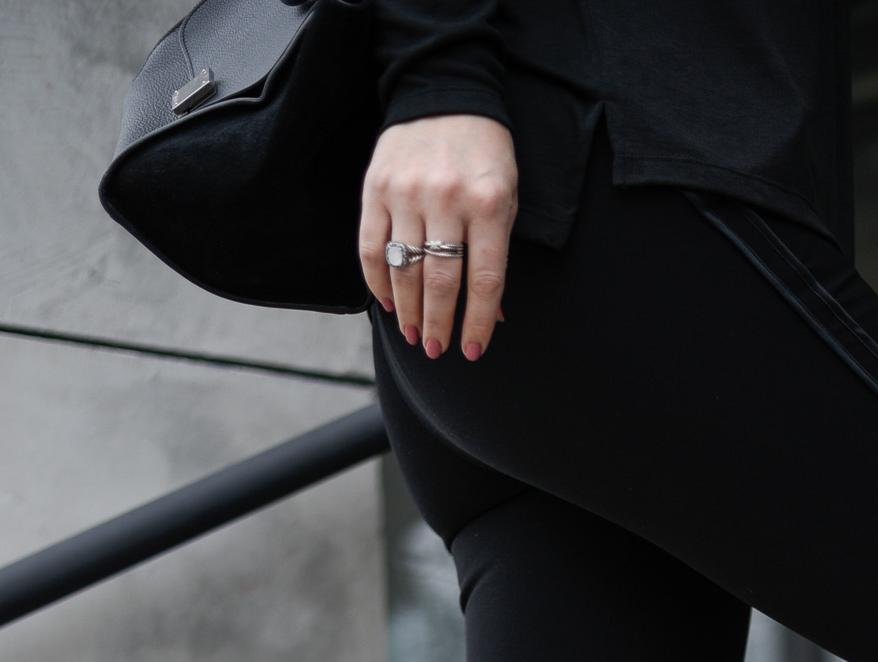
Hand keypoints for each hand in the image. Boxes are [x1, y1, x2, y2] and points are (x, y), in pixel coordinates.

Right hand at [359, 115, 517, 360]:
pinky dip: (378, 282)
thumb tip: (492, 314)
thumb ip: (497, 253)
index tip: (471, 352)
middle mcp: (446, 199)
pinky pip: (371, 248)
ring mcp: (407, 193)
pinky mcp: (375, 188)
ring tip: (415, 335)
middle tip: (437, 350)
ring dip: (408, 312)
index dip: (477, 323)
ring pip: (404, 271)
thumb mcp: (506, 199)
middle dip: (439, 324)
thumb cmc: (483, 155)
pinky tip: (388, 304)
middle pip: (440, 282)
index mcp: (489, 204)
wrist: (444, 94)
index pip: (484, 281)